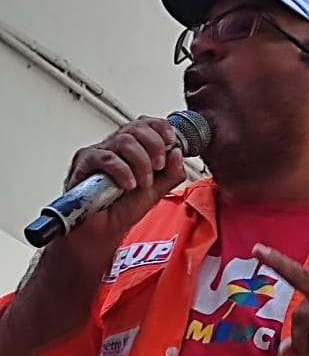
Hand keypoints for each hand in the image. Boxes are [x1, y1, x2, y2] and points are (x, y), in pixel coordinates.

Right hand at [61, 117, 186, 266]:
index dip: (160, 128)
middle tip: (158, 168)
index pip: (145, 124)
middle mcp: (114, 148)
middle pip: (137, 128)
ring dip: (141, 163)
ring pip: (125, 141)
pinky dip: (123, 172)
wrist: (102, 231)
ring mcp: (99, 153)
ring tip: (141, 183)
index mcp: (132, 150)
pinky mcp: (84, 163)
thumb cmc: (122, 210)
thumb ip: (170, 174)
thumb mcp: (156, 191)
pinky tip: (128, 185)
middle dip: (155, 147)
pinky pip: (107, 158)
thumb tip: (177, 152)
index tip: (172, 141)